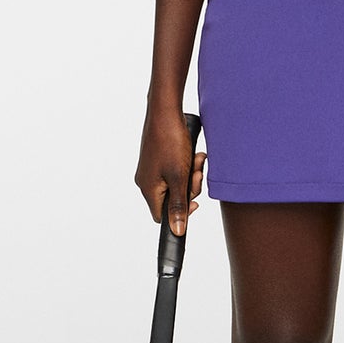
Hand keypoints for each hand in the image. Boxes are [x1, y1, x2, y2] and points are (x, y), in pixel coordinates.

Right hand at [135, 104, 206, 232]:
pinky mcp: (158, 158)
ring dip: (191, 174)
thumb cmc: (170, 142)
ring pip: (177, 182)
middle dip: (190, 187)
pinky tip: (195, 153)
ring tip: (197, 159)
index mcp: (148, 189)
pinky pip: (175, 169)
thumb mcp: (179, 177)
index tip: (194, 201)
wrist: (165, 111)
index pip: (162, 216)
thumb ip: (178, 206)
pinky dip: (187, 164)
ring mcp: (152, 169)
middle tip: (197, 172)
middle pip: (172, 199)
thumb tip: (177, 231)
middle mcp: (146, 181)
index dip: (180, 213)